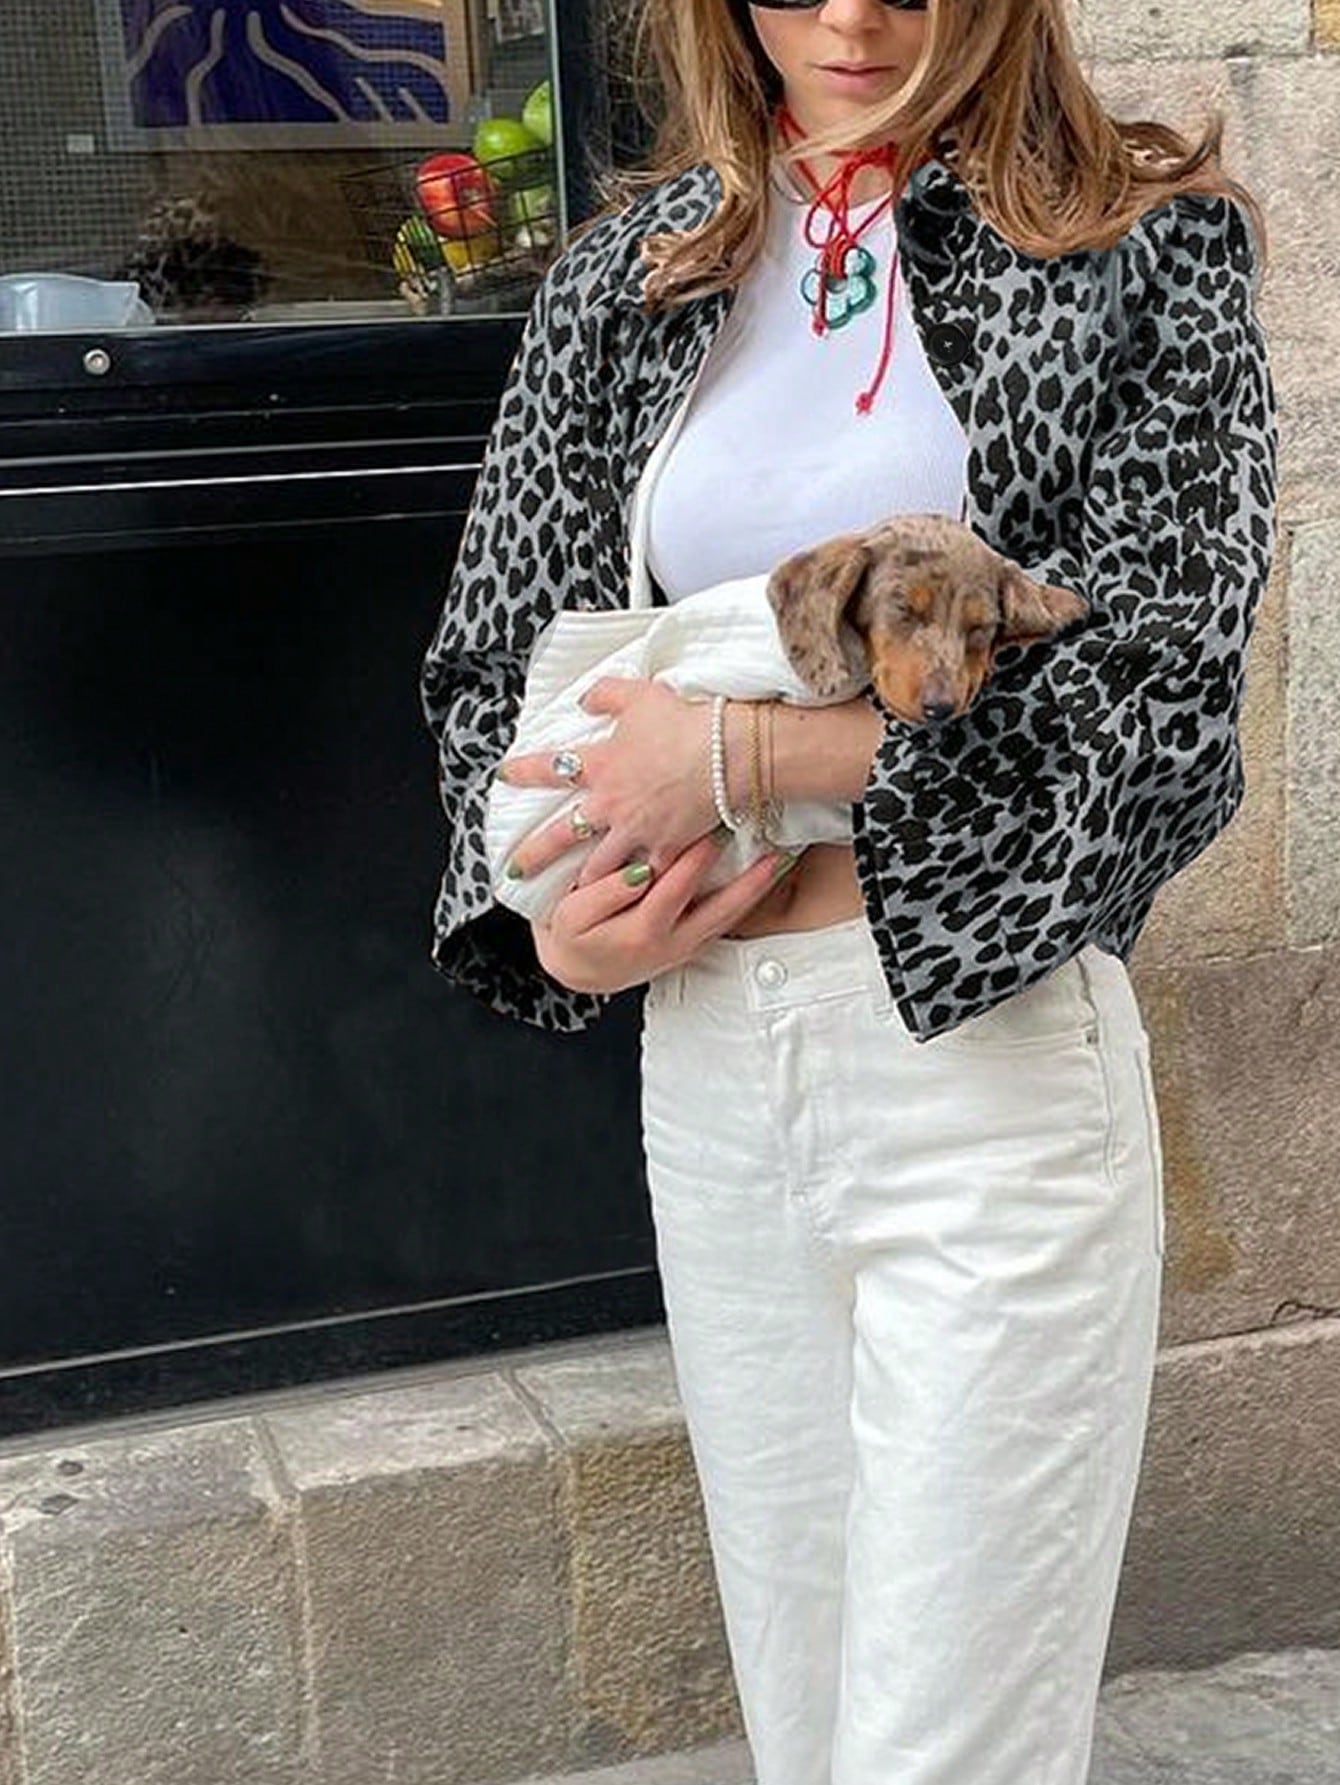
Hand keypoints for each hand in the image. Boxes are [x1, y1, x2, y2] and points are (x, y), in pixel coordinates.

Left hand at [498, 677, 719, 886]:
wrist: (724, 754)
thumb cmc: (684, 722)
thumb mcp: (640, 695)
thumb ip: (607, 694)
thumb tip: (585, 698)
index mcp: (601, 766)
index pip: (550, 768)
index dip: (524, 772)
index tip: (503, 776)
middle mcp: (610, 804)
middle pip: (562, 836)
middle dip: (535, 855)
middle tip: (515, 872)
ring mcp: (636, 831)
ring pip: (600, 865)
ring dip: (585, 880)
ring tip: (573, 894)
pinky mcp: (665, 849)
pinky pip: (647, 876)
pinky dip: (640, 889)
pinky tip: (633, 901)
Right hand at [531, 831, 800, 995]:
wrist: (580, 971)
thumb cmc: (573, 935)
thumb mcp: (572, 916)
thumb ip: (606, 894)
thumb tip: (640, 871)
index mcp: (642, 932)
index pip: (675, 890)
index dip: (694, 860)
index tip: (712, 827)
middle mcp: (673, 943)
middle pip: (721, 910)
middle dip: (748, 879)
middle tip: (773, 848)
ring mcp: (687, 946)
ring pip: (730, 917)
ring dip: (757, 890)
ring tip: (783, 860)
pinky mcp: (693, 943)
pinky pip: (726, 919)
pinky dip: (747, 898)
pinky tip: (764, 875)